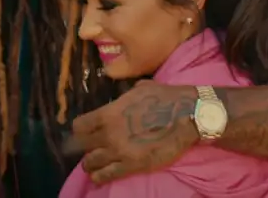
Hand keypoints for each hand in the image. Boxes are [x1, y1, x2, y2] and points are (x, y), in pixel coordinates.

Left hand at [70, 80, 199, 183]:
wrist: (187, 116)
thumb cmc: (166, 98)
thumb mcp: (141, 89)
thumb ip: (125, 96)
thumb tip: (124, 97)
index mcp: (109, 112)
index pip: (80, 126)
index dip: (81, 129)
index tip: (85, 132)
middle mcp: (109, 133)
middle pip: (82, 145)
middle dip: (84, 146)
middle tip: (91, 148)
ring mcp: (119, 151)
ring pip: (90, 162)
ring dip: (91, 163)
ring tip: (95, 164)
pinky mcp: (132, 166)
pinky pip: (106, 175)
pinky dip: (100, 177)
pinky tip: (100, 176)